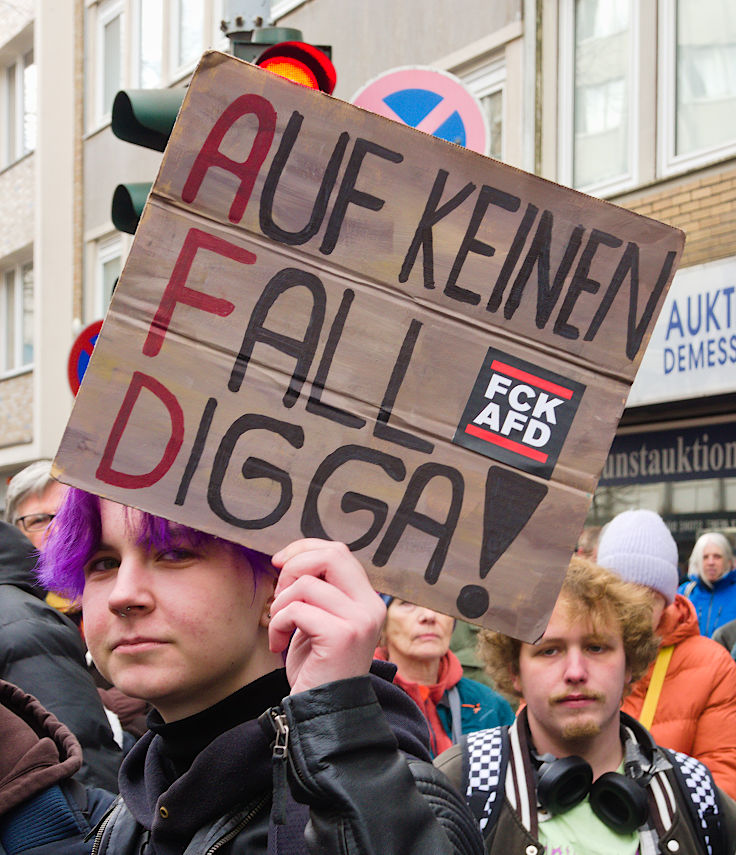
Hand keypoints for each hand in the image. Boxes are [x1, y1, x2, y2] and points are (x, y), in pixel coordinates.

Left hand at [268, 539, 386, 694]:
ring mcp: (359, 621)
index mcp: (367, 599)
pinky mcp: (341, 636)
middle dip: (294, 567)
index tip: (279, 562)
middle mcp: (370, 606)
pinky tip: (278, 644)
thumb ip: (317, 589)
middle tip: (280, 595)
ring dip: (280, 604)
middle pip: (330, 555)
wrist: (324, 712)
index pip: (338, 552)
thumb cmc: (317, 666)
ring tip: (279, 628)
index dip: (305, 549)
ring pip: (305, 584)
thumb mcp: (321, 619)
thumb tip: (289, 557)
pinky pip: (296, 610)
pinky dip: (277, 624)